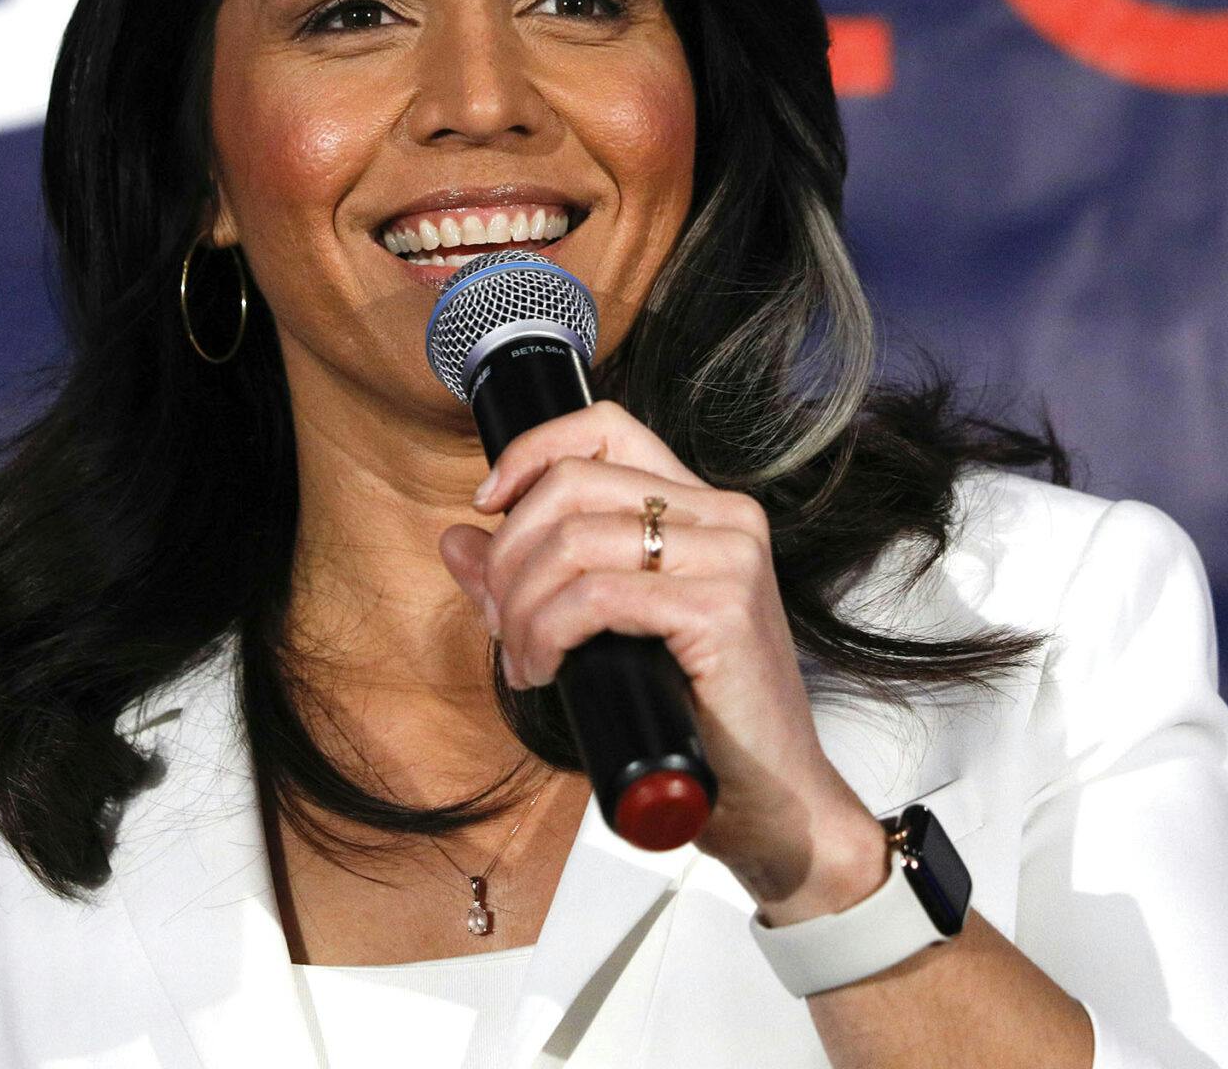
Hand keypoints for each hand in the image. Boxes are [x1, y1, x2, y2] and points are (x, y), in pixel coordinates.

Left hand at [438, 402, 890, 924]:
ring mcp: (729, 557)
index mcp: (703, 508)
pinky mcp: (721, 608)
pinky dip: (547, 634)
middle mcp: (725, 516)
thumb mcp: (604, 632)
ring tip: (525, 659)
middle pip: (573, 483)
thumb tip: (457, 538)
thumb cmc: (696, 718)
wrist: (770, 800)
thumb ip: (533, 578)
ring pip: (574, 541)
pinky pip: (594, 597)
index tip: (489, 505)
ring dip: (523, 607)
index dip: (532, 453)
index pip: (605, 427)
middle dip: (510, 554)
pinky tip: (546, 672)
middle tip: (502, 620)